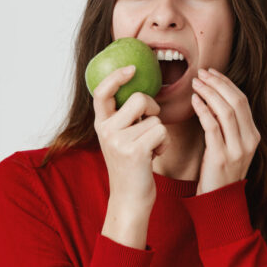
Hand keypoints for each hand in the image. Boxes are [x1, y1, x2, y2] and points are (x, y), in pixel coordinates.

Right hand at [92, 65, 169, 212]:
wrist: (129, 198)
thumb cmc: (131, 165)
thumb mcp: (120, 138)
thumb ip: (124, 117)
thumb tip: (141, 89)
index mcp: (101, 123)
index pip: (102, 91)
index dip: (117, 77)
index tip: (132, 68)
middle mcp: (106, 130)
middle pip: (140, 98)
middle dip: (153, 109)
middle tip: (148, 127)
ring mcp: (118, 140)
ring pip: (155, 118)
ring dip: (160, 132)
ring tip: (149, 148)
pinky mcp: (134, 151)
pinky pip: (161, 132)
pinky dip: (164, 143)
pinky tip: (153, 156)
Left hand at [190, 67, 260, 195]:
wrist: (218, 203)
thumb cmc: (219, 173)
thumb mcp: (229, 146)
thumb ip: (226, 126)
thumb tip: (213, 99)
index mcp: (254, 135)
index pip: (243, 100)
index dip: (227, 83)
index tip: (211, 73)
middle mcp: (250, 140)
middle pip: (237, 101)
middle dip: (218, 83)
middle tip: (201, 73)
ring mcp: (237, 149)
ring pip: (226, 111)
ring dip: (209, 93)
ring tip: (195, 83)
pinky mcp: (221, 157)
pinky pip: (212, 127)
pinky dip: (203, 110)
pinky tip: (194, 101)